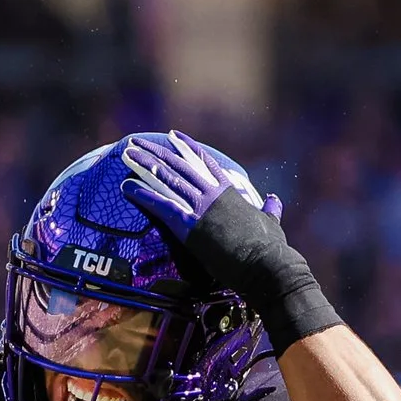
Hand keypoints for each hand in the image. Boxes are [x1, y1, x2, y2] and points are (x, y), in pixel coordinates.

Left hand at [118, 131, 286, 292]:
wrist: (265, 264)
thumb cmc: (270, 248)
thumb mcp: (271, 223)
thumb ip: (270, 209)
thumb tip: (274, 200)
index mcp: (229, 192)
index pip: (205, 163)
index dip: (187, 148)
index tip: (173, 135)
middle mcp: (212, 194)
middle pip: (179, 166)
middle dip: (156, 152)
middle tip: (136, 141)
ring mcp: (200, 207)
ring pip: (167, 180)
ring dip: (144, 165)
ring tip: (127, 153)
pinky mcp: (189, 225)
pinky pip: (161, 205)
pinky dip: (142, 194)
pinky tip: (126, 186)